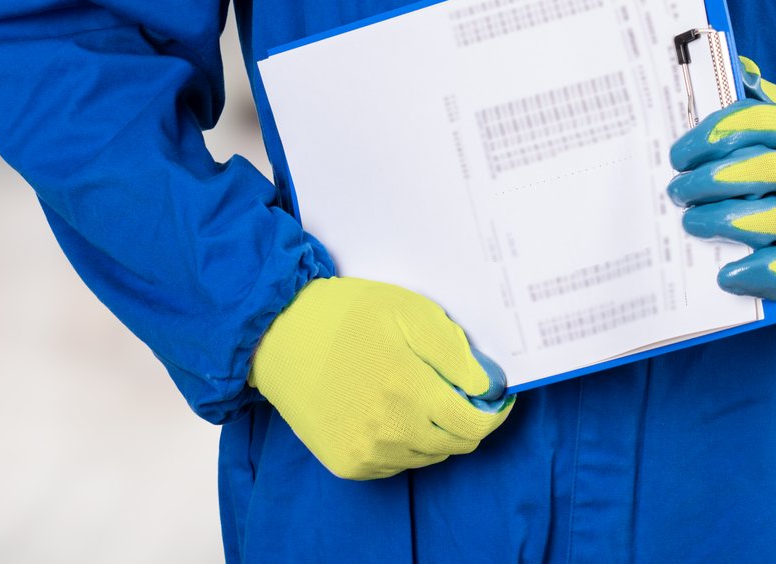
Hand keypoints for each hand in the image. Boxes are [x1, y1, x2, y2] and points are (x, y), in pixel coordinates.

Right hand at [248, 276, 513, 479]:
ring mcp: (366, 451)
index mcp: (407, 387)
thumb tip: (488, 385)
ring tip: (417, 395)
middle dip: (466, 419)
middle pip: (455, 443)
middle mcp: (389, 428)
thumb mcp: (409, 311)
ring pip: (428, 456)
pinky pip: (396, 464)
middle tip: (456, 391)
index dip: (493, 411)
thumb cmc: (347, 316)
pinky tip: (390, 411)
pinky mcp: (347, 464)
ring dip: (435, 431)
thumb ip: (453, 351)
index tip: (496, 397)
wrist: (280, 336)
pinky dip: (405, 443)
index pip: (474, 423)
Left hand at [667, 58, 775, 299]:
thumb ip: (768, 101)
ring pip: (769, 220)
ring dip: (720, 221)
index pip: (755, 124)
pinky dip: (753, 272)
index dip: (709, 137)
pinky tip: (725, 273)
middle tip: (678, 191)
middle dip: (708, 181)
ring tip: (691, 222)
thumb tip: (737, 66)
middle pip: (759, 171)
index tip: (678, 156)